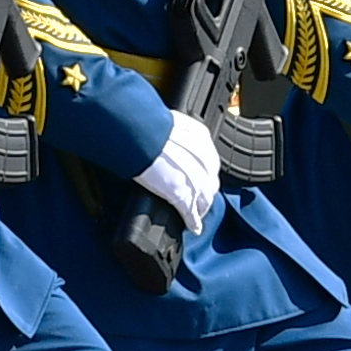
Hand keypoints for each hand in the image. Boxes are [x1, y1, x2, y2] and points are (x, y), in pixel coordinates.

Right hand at [136, 107, 219, 229]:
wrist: (139, 134)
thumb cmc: (145, 123)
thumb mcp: (167, 123)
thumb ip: (172, 133)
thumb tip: (163, 136)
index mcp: (200, 137)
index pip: (209, 159)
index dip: (205, 170)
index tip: (200, 175)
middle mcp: (203, 158)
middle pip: (211, 180)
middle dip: (207, 189)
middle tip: (199, 196)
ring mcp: (195, 178)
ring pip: (205, 198)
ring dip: (201, 207)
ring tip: (196, 214)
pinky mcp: (182, 194)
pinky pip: (191, 212)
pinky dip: (192, 221)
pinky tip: (193, 227)